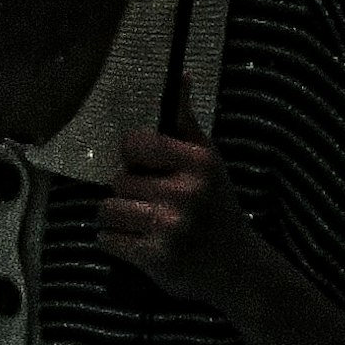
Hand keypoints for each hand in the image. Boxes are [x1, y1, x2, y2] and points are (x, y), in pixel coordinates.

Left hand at [98, 123, 266, 315]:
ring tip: (142, 224)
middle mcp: (185, 192)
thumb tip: (181, 74)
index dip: (133, 156)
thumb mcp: (210, 161)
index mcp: (198, 162)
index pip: (134, 143)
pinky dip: (116, 243)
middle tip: (152, 203)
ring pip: (107, 210)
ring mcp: (170, 226)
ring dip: (117, 219)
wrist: (237, 269)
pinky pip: (107, 239)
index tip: (145, 167)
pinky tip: (139, 244)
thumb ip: (186, 122)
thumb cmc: (216, 208)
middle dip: (129, 192)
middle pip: (118, 180)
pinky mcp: (156, 257)